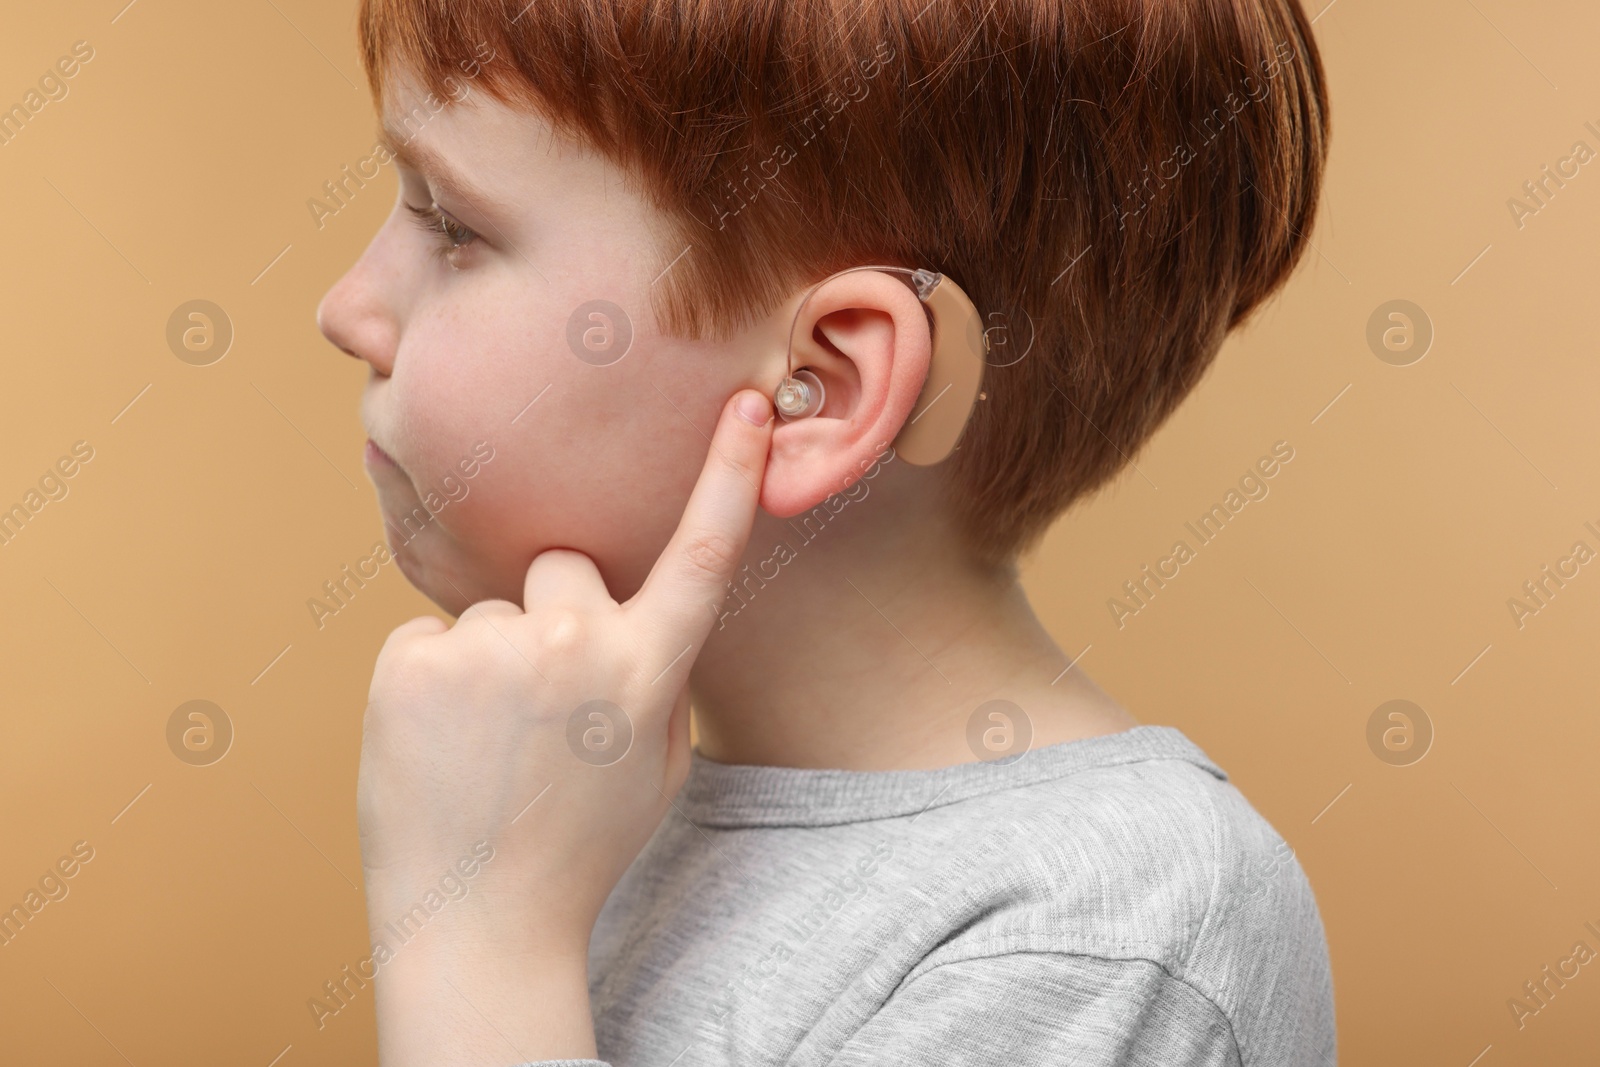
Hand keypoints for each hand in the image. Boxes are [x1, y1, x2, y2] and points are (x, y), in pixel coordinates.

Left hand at [354, 389, 773, 1062]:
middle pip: (564, 567)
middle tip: (537, 707)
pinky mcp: (412, 663)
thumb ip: (657, 678)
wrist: (480, 925)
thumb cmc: (579, 846)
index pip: (703, 556)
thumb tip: (632, 612)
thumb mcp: (657, 768)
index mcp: (647, 674)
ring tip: (483, 747)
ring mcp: (491, 651)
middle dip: (554, 612)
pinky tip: (439, 746)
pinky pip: (426, 638)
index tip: (749, 405)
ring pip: (490, 610)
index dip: (731, 476)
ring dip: (486, 660)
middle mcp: (576, 647)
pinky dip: (427, 682)